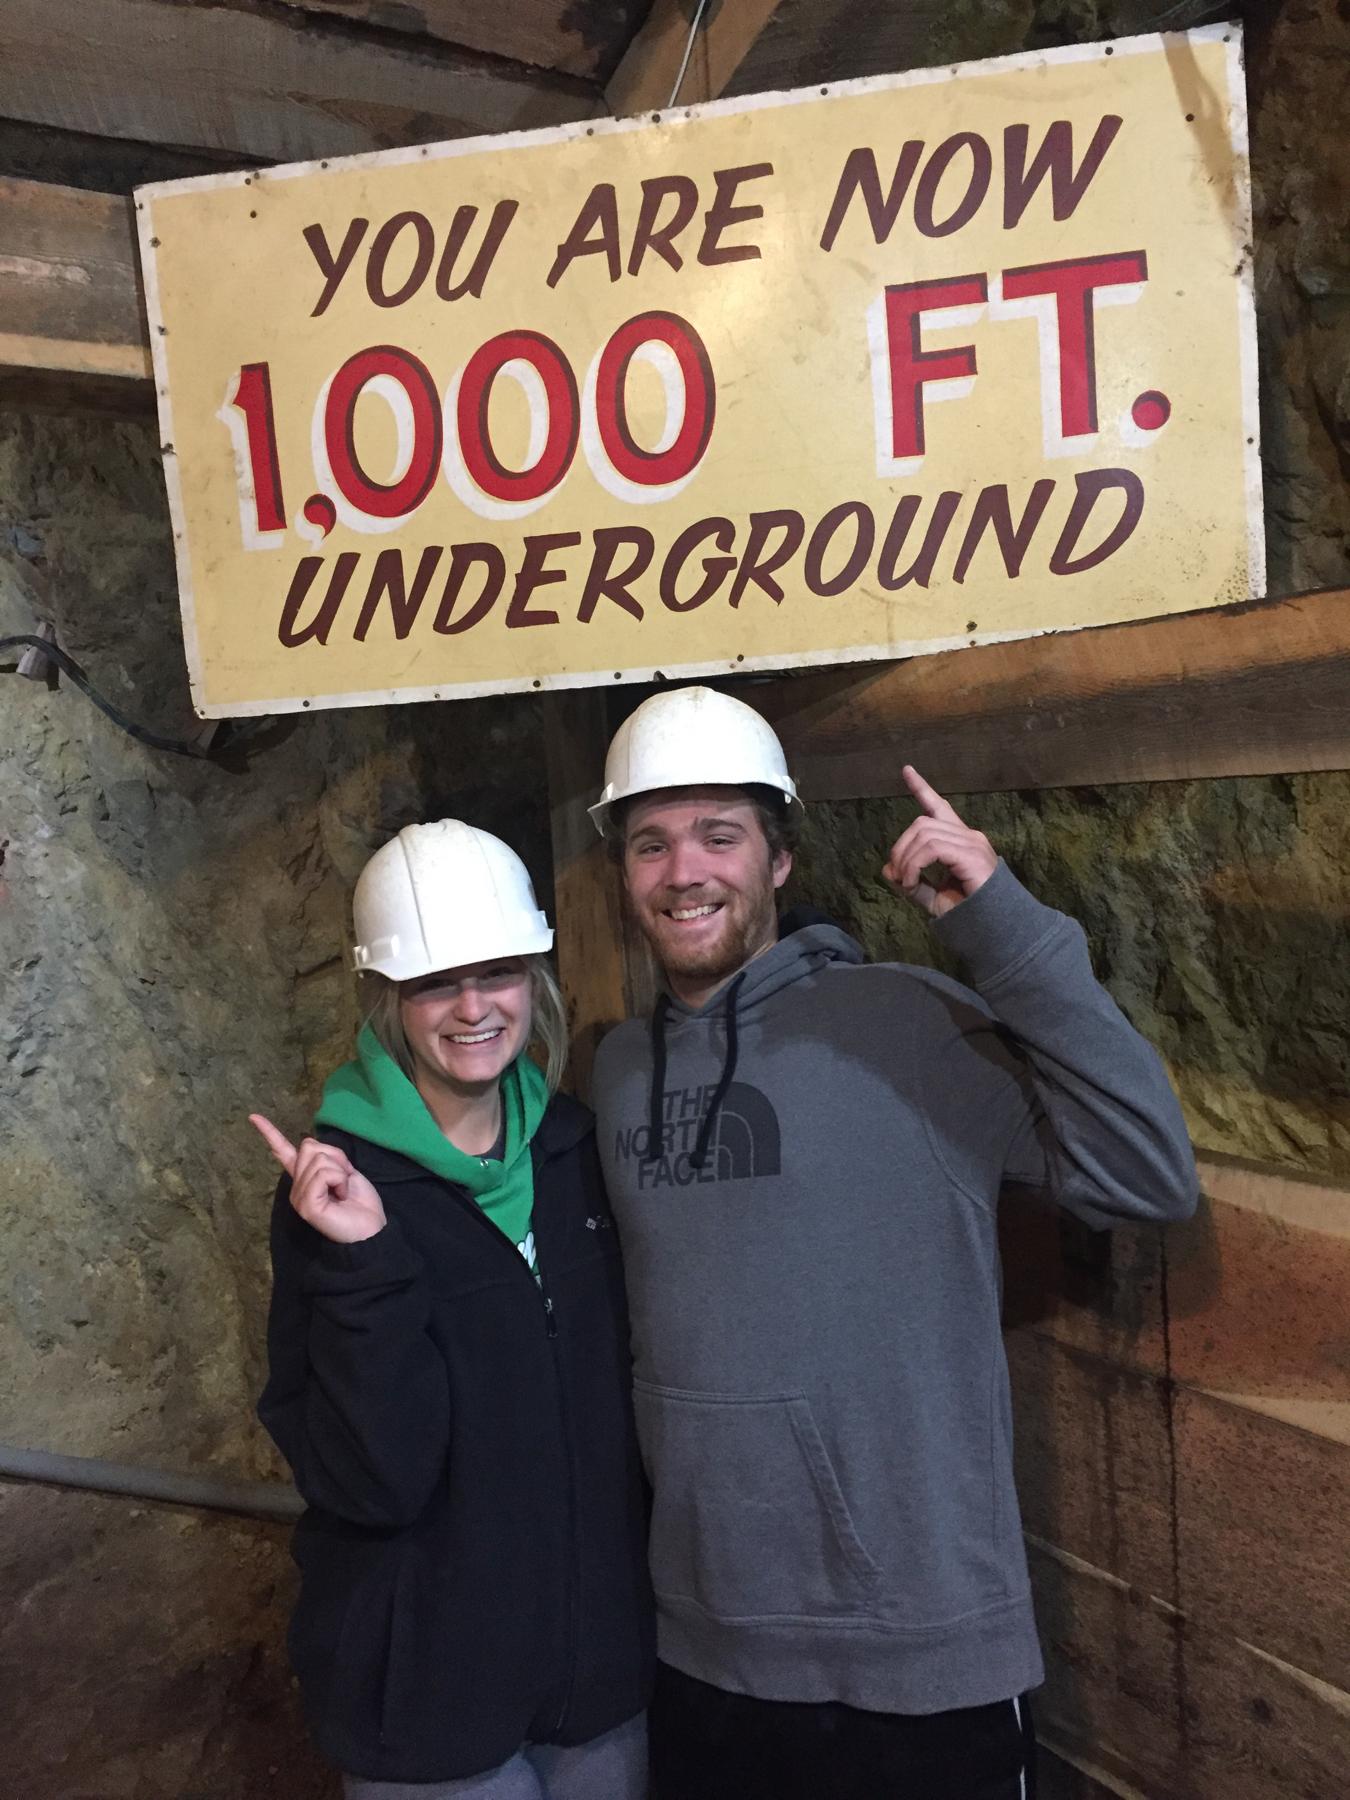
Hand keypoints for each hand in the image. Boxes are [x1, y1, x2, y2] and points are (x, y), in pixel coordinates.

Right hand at [250, 1114, 386, 1243]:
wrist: (370, 1229)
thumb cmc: (360, 1201)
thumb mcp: (346, 1170)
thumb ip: (328, 1157)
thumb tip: (309, 1144)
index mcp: (304, 1177)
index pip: (283, 1151)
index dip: (269, 1133)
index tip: (252, 1116)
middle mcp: (296, 1187)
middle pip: (309, 1146)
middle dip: (334, 1157)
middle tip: (342, 1181)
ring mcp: (299, 1197)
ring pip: (318, 1159)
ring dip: (339, 1171)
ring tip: (342, 1191)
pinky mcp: (306, 1205)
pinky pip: (323, 1174)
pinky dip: (339, 1179)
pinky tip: (341, 1195)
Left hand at [881, 766, 997, 917]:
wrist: (995, 930)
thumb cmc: (968, 915)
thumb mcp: (932, 897)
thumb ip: (911, 882)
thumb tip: (887, 869)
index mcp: (959, 841)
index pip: (939, 807)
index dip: (922, 789)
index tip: (907, 770)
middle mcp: (968, 836)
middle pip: (921, 824)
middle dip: (900, 848)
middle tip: (898, 877)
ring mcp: (972, 843)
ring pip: (923, 834)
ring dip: (906, 860)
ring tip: (906, 884)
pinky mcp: (971, 854)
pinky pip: (931, 848)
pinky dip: (914, 865)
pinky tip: (912, 883)